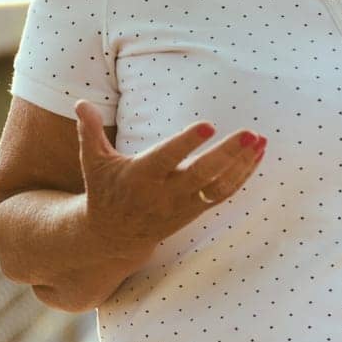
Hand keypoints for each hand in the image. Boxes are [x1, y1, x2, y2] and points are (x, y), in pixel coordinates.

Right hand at [73, 100, 266, 258]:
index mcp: (139, 177)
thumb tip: (80, 102)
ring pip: (218, 187)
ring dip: (243, 165)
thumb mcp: (93, 162)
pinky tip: (258, 155)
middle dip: (228, 154)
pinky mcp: (195, 212)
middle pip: (202, 175)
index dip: (186, 143)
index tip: (208, 125)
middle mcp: (163, 193)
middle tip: (251, 132)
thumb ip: (90, 131)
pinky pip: (224, 195)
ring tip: (261, 140)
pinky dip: (243, 175)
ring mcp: (182, 205)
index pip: (166, 159)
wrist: (110, 238)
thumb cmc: (103, 191)